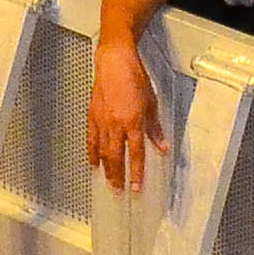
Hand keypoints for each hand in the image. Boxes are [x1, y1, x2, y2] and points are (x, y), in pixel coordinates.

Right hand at [89, 38, 166, 192]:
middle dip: (119, 177)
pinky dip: (92, 154)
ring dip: (106, 170)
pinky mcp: (92, 117)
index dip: (137, 173)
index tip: (137, 188)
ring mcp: (102, 122)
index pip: (135, 154)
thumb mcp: (151, 103)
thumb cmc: (135, 78)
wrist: (115, 62)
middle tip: (120, 192)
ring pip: (102, 152)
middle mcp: (116, 124)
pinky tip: (94, 164)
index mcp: (133, 121)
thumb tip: (162, 146)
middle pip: (116, 158)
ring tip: (109, 183)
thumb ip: (155, 128)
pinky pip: (91, 141)